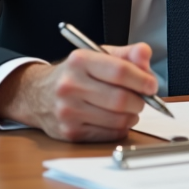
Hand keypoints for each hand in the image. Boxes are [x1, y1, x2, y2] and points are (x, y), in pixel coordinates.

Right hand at [0, 43, 157, 141]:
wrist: (37, 94)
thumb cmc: (75, 74)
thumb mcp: (98, 55)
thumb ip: (126, 54)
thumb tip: (145, 54)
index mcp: (79, 61)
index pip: (120, 71)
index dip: (142, 79)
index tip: (151, 85)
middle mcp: (70, 85)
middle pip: (120, 99)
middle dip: (140, 101)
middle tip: (143, 99)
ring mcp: (67, 111)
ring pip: (117, 119)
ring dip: (132, 116)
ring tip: (130, 109)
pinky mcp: (69, 132)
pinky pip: (108, 134)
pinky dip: (120, 128)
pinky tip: (116, 119)